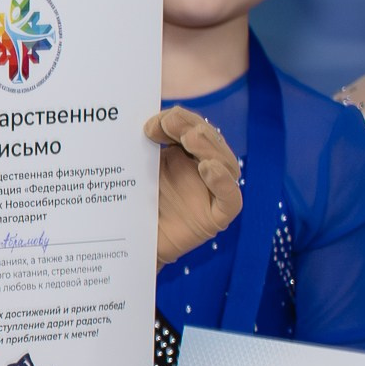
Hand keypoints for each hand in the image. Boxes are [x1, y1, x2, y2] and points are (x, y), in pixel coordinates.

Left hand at [150, 107, 241, 264]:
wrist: (134, 244)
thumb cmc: (136, 204)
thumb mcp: (138, 171)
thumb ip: (141, 148)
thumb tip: (137, 123)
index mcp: (186, 153)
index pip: (191, 128)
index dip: (176, 121)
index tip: (150, 125)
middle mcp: (203, 168)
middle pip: (209, 141)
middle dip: (190, 128)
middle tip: (170, 124)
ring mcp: (212, 192)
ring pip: (225, 164)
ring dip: (207, 147)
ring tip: (190, 138)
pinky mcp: (217, 216)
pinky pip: (230, 199)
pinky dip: (223, 181)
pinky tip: (208, 168)